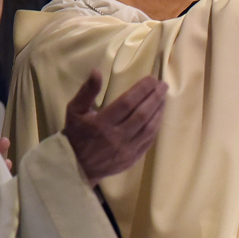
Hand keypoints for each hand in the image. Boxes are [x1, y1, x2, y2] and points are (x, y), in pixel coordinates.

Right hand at [63, 70, 166, 185]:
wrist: (77, 166)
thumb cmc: (76, 134)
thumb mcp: (74, 110)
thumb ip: (87, 91)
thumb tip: (97, 71)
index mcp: (101, 124)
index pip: (127, 103)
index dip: (141, 89)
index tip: (151, 78)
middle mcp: (116, 137)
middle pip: (141, 114)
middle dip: (155, 97)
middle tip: (163, 85)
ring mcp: (126, 150)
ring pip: (148, 128)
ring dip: (158, 111)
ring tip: (163, 97)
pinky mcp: (132, 159)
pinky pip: (148, 140)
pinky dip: (156, 126)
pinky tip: (159, 115)